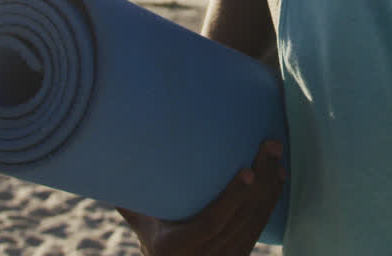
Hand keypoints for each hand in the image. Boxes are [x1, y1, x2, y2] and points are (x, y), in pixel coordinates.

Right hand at [118, 140, 286, 255]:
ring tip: (276, 155)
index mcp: (179, 247)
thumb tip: (113, 162)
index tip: (247, 172)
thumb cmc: (156, 246)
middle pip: (242, 218)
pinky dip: (271, 201)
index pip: (213, 223)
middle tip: (271, 145)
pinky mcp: (241, 254)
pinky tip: (278, 178)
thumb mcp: (144, 228)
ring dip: (271, 187)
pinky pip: (260, 226)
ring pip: (256, 221)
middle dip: (262, 181)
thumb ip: (134, 201)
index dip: (233, 199)